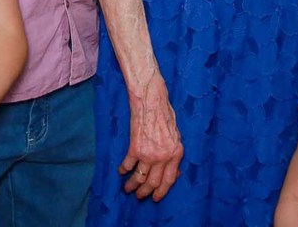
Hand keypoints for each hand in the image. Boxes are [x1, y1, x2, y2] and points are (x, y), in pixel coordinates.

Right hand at [120, 74, 182, 201]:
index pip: (170, 179)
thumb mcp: (176, 135)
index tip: (156, 198)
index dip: (162, 191)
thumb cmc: (164, 114)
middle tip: (139, 196)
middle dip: (145, 192)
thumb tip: (175, 171)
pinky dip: (123, 170)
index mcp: (176, 153)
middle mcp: (164, 156)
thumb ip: (174, 154)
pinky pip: (128, 165)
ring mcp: (149, 153)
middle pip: (154, 182)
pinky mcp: (135, 148)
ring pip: (140, 177)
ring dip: (132, 185)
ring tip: (128, 189)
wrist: (151, 100)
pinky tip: (121, 171)